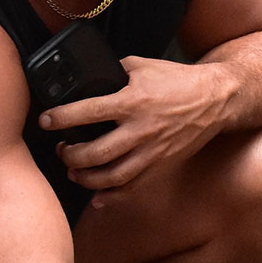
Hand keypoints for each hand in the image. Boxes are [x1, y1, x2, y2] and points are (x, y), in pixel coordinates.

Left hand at [42, 56, 225, 196]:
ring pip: (113, 176)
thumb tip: (88, 81)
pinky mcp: (162, 165)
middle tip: (61, 150)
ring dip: (87, 179)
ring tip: (74, 172)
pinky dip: (114, 197)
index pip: (87, 112)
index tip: (46, 121)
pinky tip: (99, 197)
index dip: (61, 118)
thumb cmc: (179, 81)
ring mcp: (153, 152)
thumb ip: (113, 74)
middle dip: (70, 155)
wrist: (215, 100)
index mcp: (133, 101)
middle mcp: (141, 130)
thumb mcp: (142, 66)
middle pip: (96, 153)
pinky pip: (135, 188)